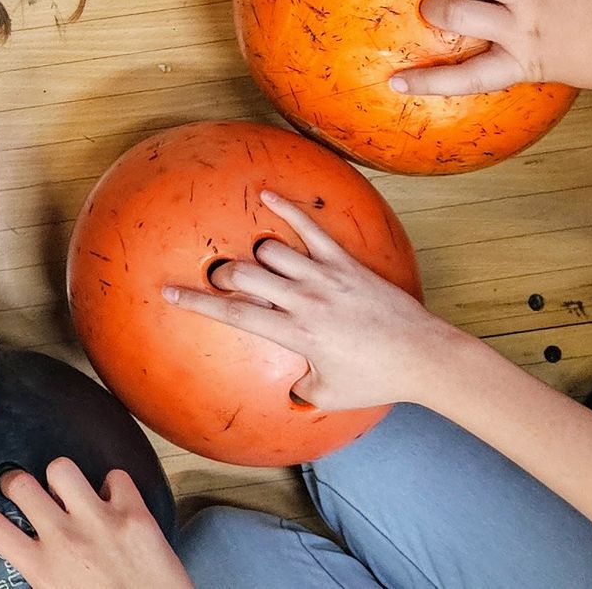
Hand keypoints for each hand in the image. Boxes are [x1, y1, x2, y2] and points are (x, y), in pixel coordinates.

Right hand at [0, 465, 191, 588]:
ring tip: (70, 492)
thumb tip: (26, 551)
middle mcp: (65, 539)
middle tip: (23, 489)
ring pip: (61, 467)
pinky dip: (115, 487)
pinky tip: (116, 502)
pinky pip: (115, 476)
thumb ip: (39, 572)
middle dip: (16, 481)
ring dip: (63, 479)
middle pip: (19, 482)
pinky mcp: (134, 514)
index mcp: (42, 568)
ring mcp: (100, 522)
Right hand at [164, 191, 454, 410]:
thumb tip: (288, 388)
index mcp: (296, 334)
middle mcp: (304, 300)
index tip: (168, 292)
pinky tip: (266, 196)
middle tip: (220, 281)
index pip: (233, 315)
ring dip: (257, 257)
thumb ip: (301, 389)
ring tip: (258, 265)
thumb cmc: (377, 380)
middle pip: (244, 274)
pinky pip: (311, 228)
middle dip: (223, 274)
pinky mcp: (345, 262)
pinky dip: (286, 209)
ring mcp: (325, 277)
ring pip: (271, 250)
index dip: (195, 302)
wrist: (423, 356)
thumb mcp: (329, 395)